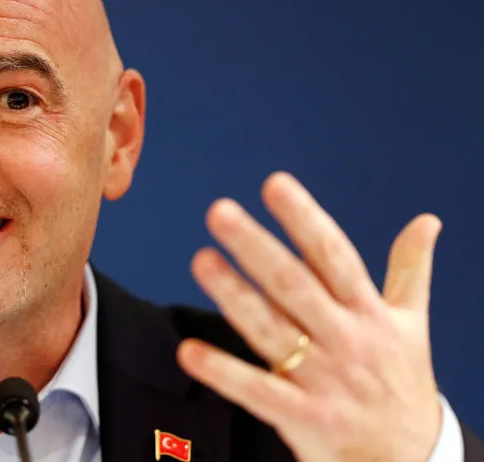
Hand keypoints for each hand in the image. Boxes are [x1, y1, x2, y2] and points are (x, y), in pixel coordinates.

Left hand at [176, 172, 442, 461]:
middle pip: (295, 285)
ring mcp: (324, 378)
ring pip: (271, 331)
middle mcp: (346, 338)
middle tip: (219, 211)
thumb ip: (411, 269)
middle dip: (257, 247)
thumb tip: (428, 220)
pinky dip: (223, 372)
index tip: (275, 183)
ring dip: (234, 296)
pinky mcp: (303, 417)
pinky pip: (257, 391)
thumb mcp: (413, 324)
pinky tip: (189, 352)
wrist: (411, 460)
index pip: (334, 255)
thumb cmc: (403, 381)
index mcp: (369, 311)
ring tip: (201, 261)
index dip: (304, 218)